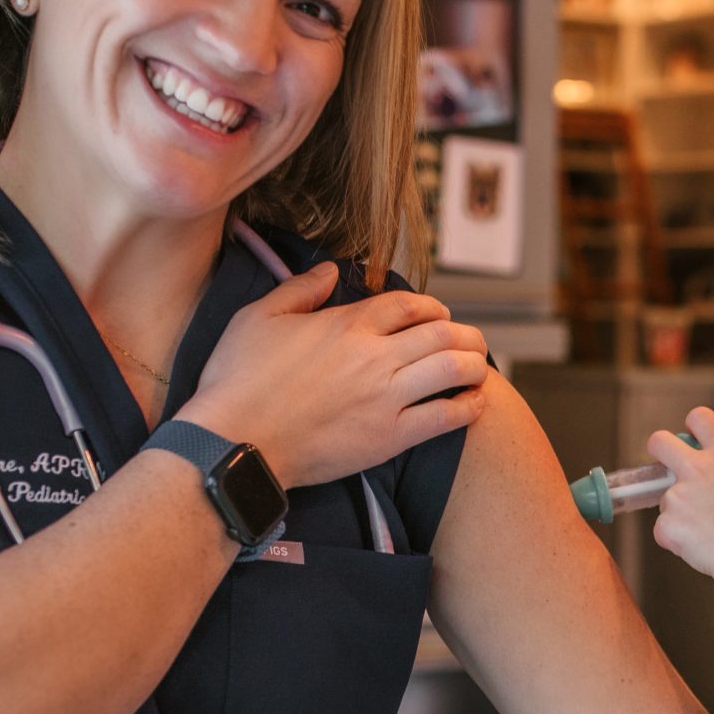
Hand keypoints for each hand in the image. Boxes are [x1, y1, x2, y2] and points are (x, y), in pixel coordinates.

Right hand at [179, 262, 490, 488]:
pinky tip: (475, 402)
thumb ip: (299, 290)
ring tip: (478, 367)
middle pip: (442, 332)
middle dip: (464, 333)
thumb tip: (328, 270)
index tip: (438, 315)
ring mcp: (386, 398)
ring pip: (453, 369)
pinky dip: (468, 406)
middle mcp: (375, 356)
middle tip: (471, 340)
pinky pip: (445, 417)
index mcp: (348, 324)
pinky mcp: (389, 437)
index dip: (432, 306)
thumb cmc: (238, 382)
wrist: (235, 443)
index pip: (409, 304)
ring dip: (474, 364)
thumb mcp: (258, 317)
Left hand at [647, 407, 713, 585]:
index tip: (698, 437)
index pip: (699, 417)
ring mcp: (678, 498)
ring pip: (665, 495)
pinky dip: (676, 537)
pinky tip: (698, 544)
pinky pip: (663, 529)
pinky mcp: (668, 526)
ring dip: (680, 507)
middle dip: (660, 448)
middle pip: (658, 441)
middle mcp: (696, 470)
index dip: (695, 424)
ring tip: (708, 526)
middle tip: (671, 464)